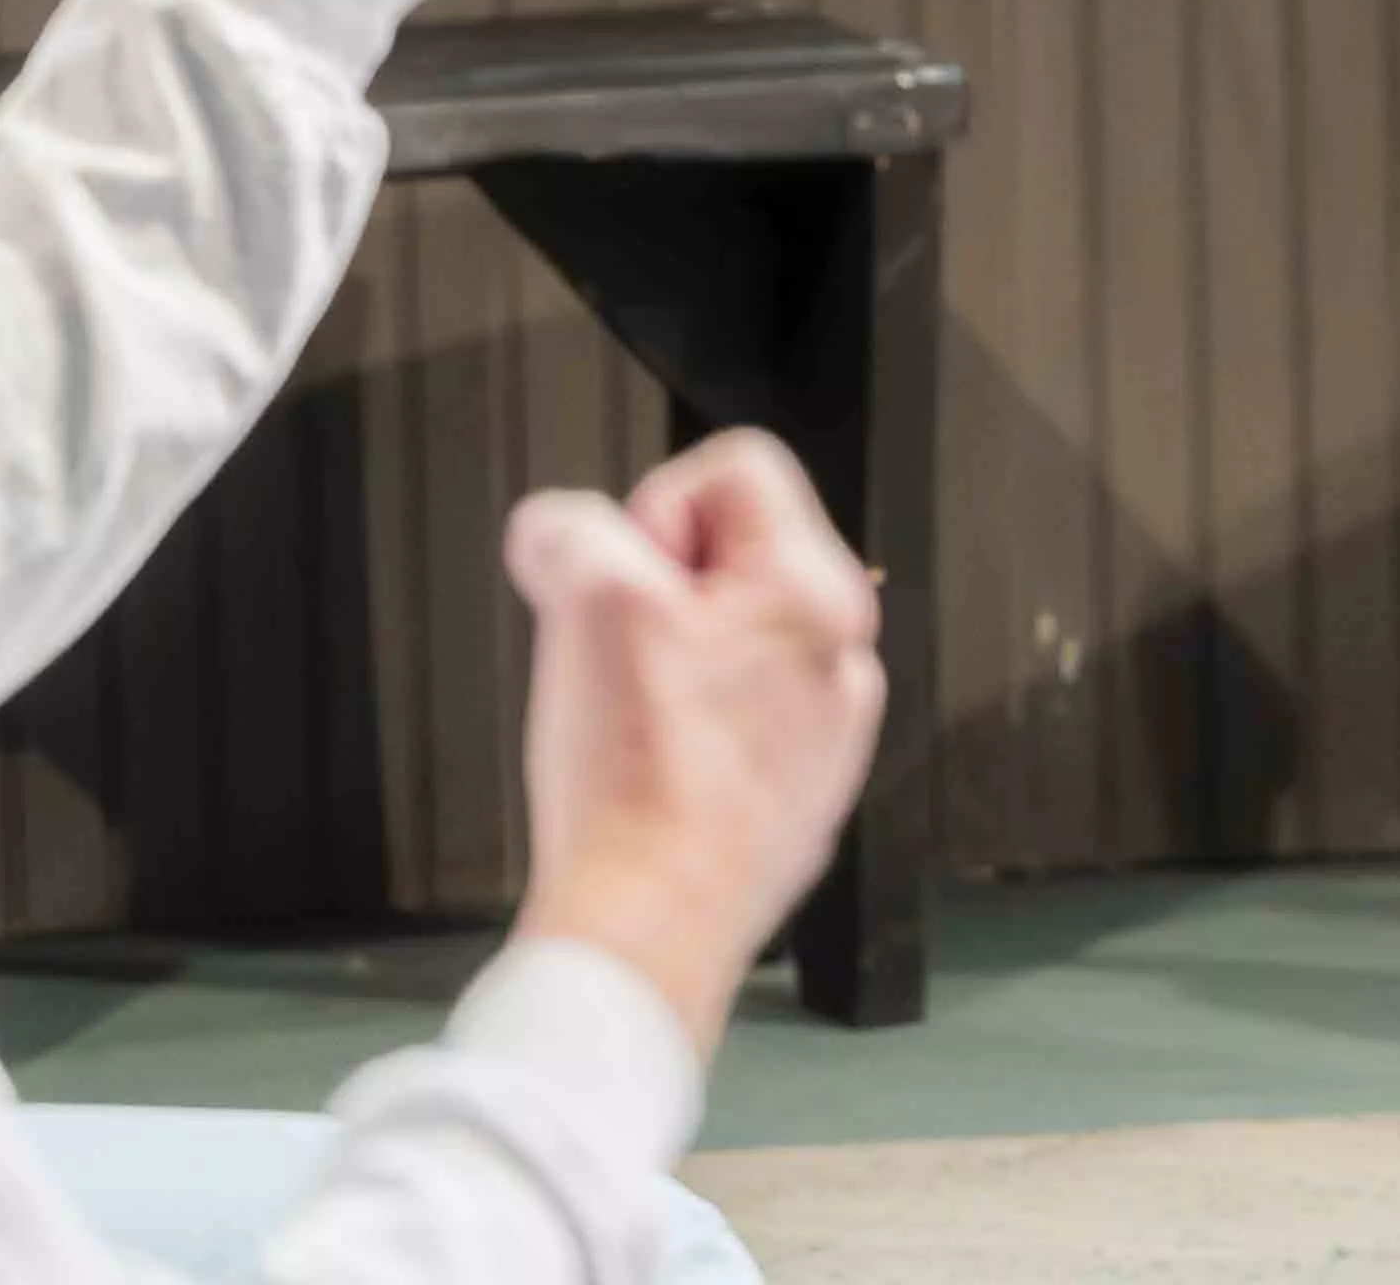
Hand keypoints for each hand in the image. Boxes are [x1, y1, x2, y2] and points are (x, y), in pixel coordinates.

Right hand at [506, 428, 892, 1060]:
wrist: (647, 930)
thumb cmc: (637, 785)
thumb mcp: (585, 605)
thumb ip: (568, 531)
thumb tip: (557, 533)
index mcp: (817, 594)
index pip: (736, 468)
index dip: (654, 508)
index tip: (625, 580)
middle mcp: (842, 657)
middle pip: (729, 558)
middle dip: (654, 591)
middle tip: (619, 655)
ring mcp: (824, 731)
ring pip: (726, 643)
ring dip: (666, 663)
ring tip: (630, 724)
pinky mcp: (794, 793)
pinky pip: (730, 720)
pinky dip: (681, 732)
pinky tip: (646, 774)